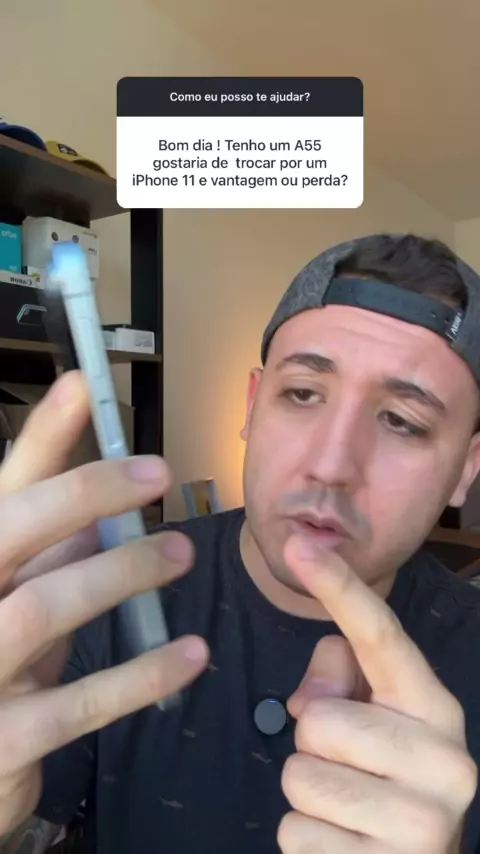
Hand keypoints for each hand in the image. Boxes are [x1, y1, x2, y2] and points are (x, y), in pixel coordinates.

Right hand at [0, 371, 207, 835]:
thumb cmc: (0, 672)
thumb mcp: (22, 604)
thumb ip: (53, 560)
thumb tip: (107, 506)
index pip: (4, 491)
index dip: (41, 437)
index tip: (82, 385)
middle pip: (11, 529)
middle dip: (84, 492)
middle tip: (157, 473)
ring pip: (43, 606)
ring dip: (119, 572)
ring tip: (178, 553)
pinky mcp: (3, 739)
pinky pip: (79, 702)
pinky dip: (141, 673)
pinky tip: (192, 653)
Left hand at [279, 537, 476, 852]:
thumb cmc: (383, 784)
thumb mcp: (370, 722)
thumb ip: (340, 680)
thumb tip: (310, 701)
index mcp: (436, 708)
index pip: (380, 636)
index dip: (338, 585)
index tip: (301, 545)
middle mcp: (446, 760)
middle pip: (319, 719)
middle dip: (313, 745)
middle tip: (347, 771)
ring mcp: (424, 821)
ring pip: (300, 775)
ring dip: (306, 794)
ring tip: (347, 810)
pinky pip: (295, 832)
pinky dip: (305, 841)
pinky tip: (345, 848)